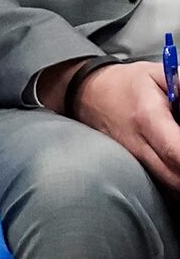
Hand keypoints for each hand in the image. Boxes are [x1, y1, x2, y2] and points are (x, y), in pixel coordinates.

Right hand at [58, 59, 179, 190]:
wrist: (88, 94)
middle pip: (174, 176)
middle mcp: (137, 144)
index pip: (175, 151)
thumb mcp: (159, 74)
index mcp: (147, 117)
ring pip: (167, 185)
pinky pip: (159, 184)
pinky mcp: (132, 166)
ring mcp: (132, 159)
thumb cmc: (127, 83)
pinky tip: (178, 170)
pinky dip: (174, 182)